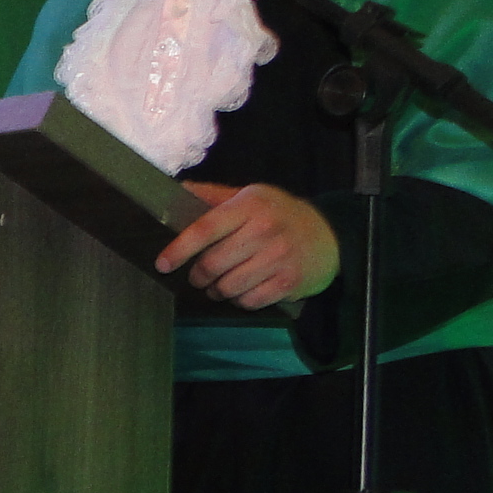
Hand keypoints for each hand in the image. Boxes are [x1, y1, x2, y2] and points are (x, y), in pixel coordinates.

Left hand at [157, 181, 340, 308]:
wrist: (330, 236)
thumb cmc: (279, 215)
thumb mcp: (250, 196)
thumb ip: (212, 195)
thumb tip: (176, 192)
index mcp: (250, 206)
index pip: (205, 229)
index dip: (179, 249)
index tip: (163, 263)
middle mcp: (264, 231)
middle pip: (213, 263)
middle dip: (198, 275)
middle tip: (197, 276)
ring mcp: (279, 258)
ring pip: (228, 286)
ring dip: (217, 290)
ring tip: (218, 285)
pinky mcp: (288, 283)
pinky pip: (249, 301)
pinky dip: (239, 300)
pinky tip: (241, 291)